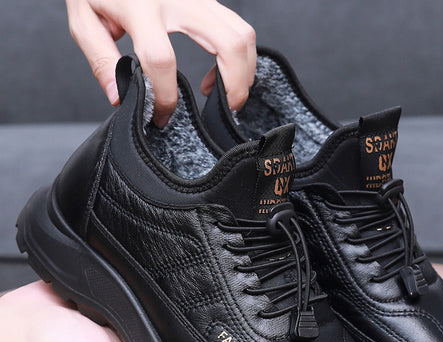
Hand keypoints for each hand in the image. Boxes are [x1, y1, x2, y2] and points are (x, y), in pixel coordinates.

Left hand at [66, 0, 256, 126]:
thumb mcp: (85, 18)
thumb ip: (100, 58)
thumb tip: (120, 95)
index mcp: (140, 5)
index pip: (161, 59)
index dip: (164, 97)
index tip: (161, 115)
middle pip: (227, 44)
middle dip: (234, 87)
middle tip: (225, 110)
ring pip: (242, 35)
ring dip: (244, 72)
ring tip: (225, 95)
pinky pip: (239, 28)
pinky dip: (239, 57)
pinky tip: (220, 72)